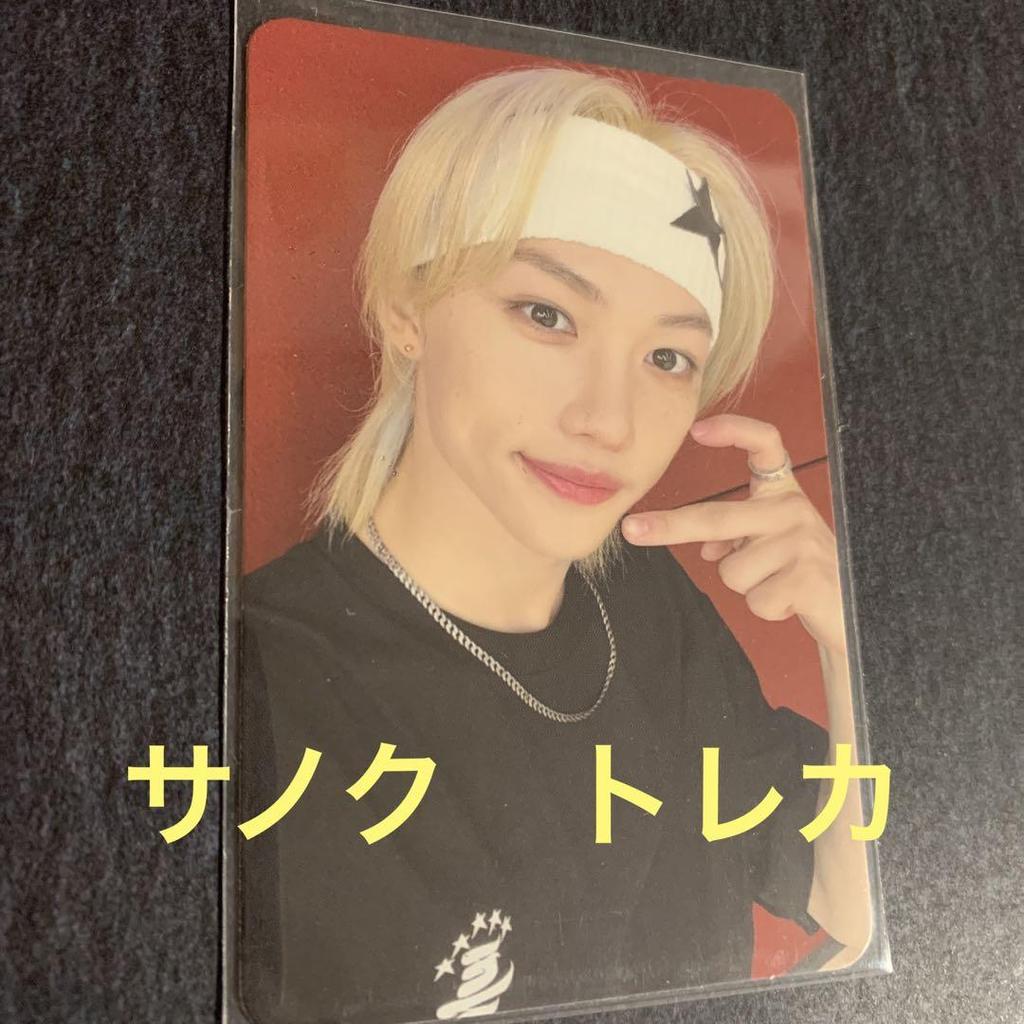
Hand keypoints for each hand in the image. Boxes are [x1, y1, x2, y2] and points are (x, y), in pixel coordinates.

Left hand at [621, 413, 846, 654]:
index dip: (735, 431)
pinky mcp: (807, 577)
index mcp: (782, 494)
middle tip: (631, 529)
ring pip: (731, 570)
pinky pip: (754, 598)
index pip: (765, 445)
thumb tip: (707, 549)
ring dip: (746, 587)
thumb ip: (735, 537)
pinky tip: (791, 601)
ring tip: (780, 583)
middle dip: (670, 528)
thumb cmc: (803, 571)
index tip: (697, 430)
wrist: (857, 611)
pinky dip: (765, 608)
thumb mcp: (769, 544)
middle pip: (717, 518)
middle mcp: (794, 509)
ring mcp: (803, 541)